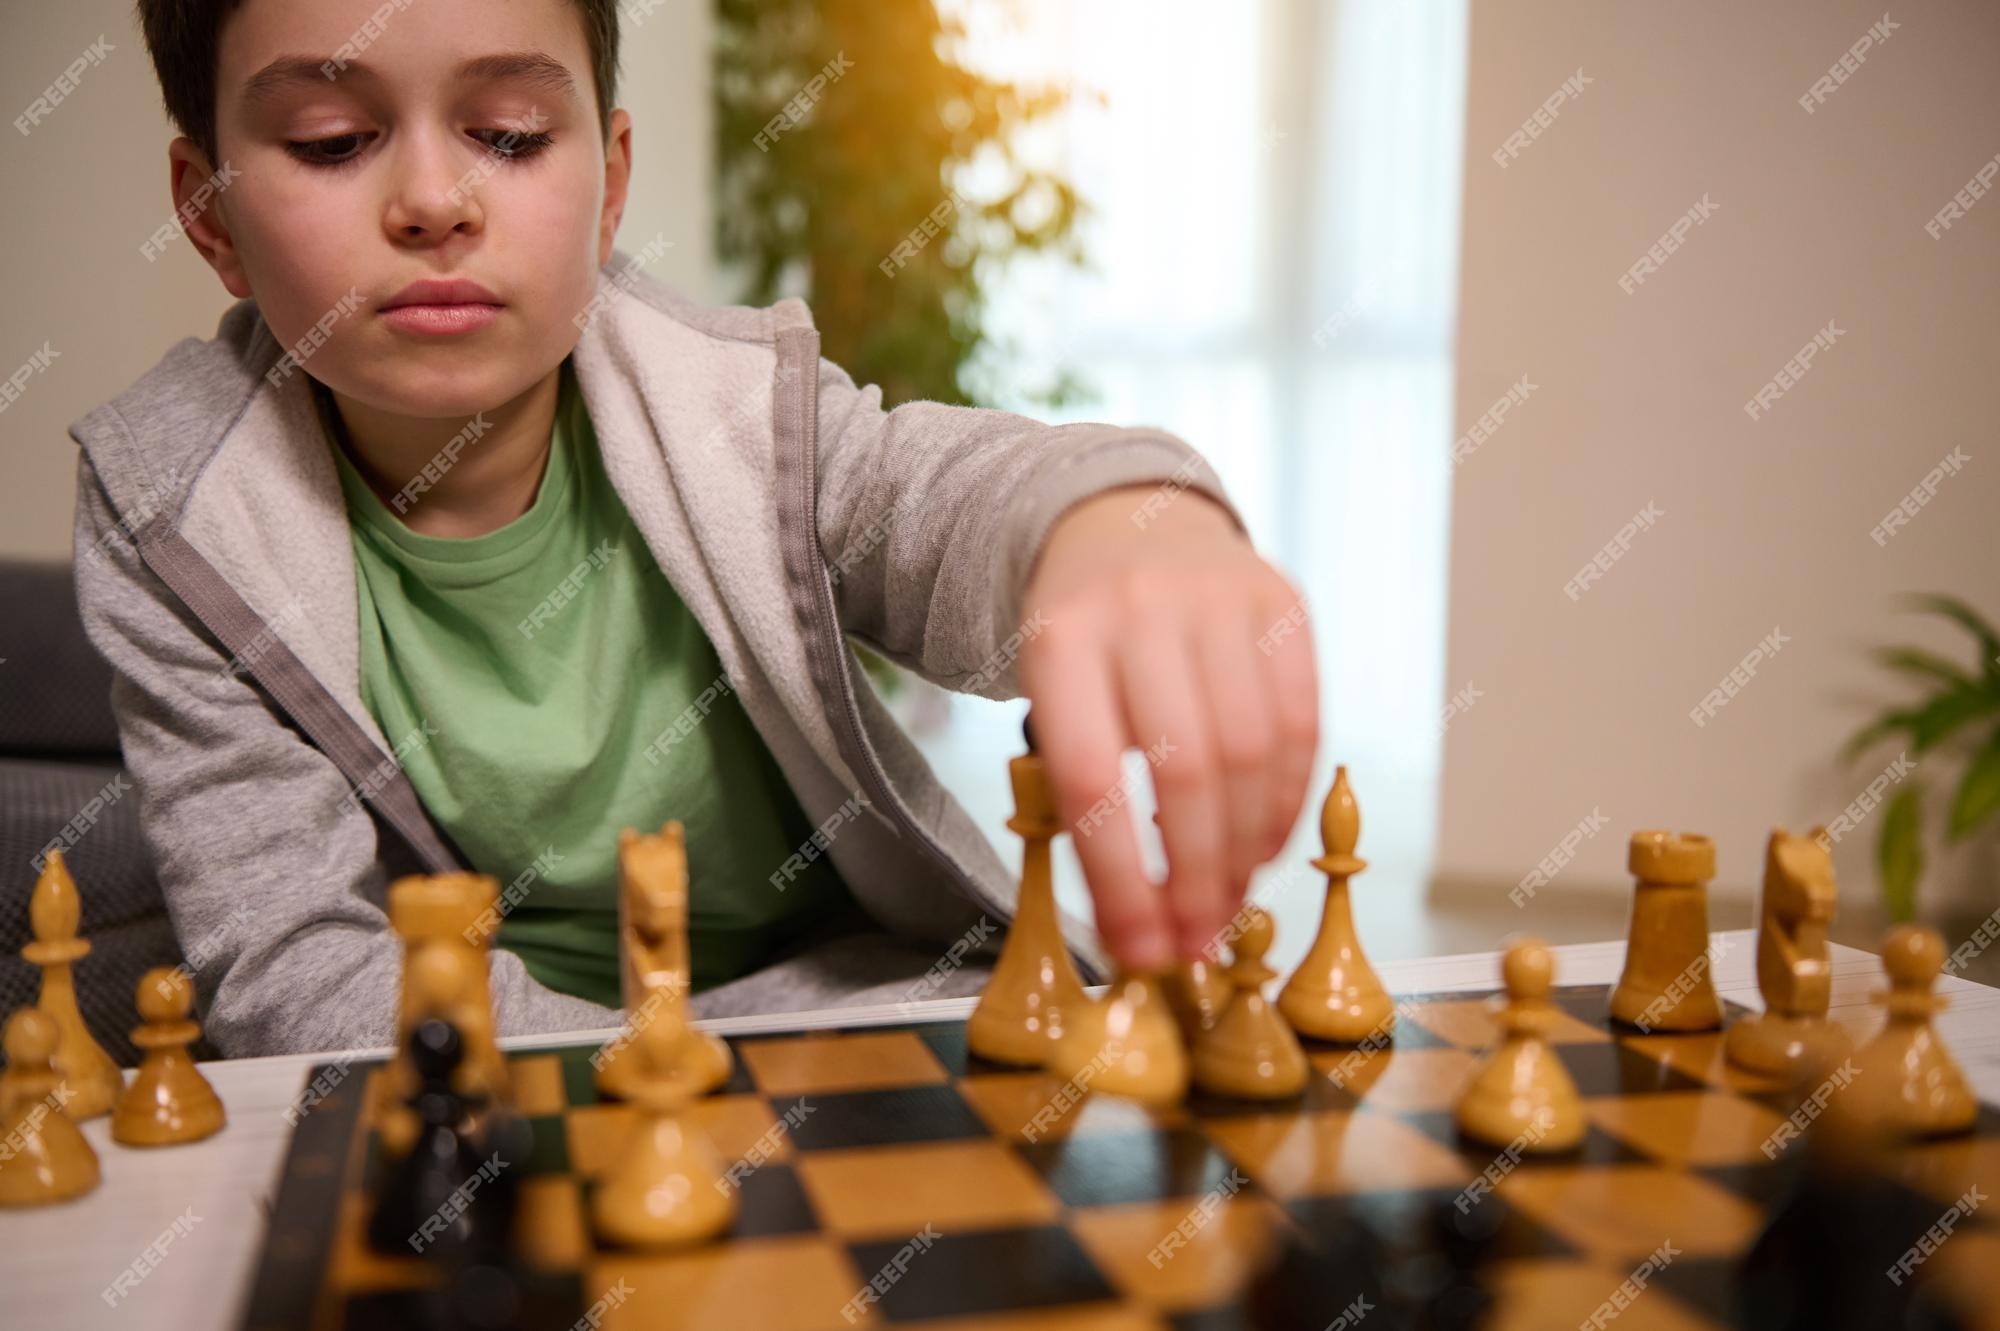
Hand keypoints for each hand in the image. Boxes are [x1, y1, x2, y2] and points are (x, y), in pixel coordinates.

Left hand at [1017, 483, 1319, 969]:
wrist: (1122, 523)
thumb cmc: (1080, 641)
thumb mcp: (1048, 694)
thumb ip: (1083, 794)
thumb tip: (1141, 926)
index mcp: (1061, 638)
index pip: (1094, 781)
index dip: (1121, 879)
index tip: (1139, 949)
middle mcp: (1142, 609)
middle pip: (1185, 773)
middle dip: (1194, 877)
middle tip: (1194, 942)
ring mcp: (1220, 599)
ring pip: (1252, 753)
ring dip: (1246, 850)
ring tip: (1228, 902)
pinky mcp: (1282, 602)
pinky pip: (1301, 723)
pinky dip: (1288, 801)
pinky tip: (1263, 847)